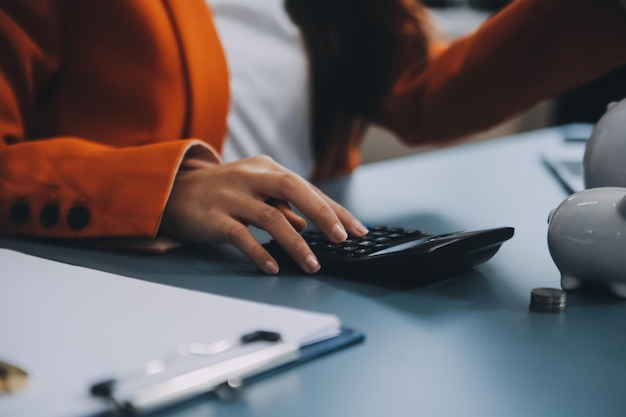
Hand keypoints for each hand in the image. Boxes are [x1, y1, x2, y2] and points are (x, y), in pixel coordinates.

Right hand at [161, 155, 367, 273]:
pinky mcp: (214, 218)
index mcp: (266, 168)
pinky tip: (274, 268)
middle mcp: (251, 178)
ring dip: (296, 244)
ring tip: (312, 265)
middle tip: (342, 239)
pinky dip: (260, 252)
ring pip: (271, 217)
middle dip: (324, 214)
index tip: (358, 230)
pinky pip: (242, 236)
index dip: (335, 210)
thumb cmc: (221, 192)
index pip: (308, 188)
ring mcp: (231, 197)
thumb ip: (280, 205)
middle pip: (294, 190)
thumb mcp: (254, 191)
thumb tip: (306, 225)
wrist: (172, 190)